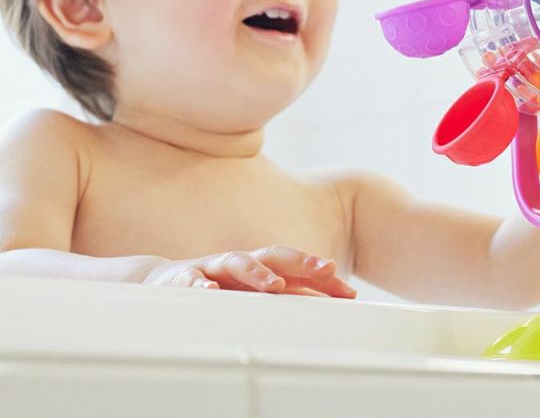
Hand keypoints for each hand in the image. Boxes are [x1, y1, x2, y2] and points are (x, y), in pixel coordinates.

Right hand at [141, 245, 356, 297]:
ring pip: (237, 262)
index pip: (297, 269)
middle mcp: (241, 264)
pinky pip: (191, 280)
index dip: (322, 278)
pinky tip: (209, 290)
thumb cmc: (217, 290)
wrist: (164, 282)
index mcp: (260, 268)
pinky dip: (200, 284)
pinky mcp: (183, 278)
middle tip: (325, 268)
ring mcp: (213, 268)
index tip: (349, 291)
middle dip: (301, 261)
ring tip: (275, 284)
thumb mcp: (252, 297)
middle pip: (274, 255)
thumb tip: (326, 311)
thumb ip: (286, 301)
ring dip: (258, 272)